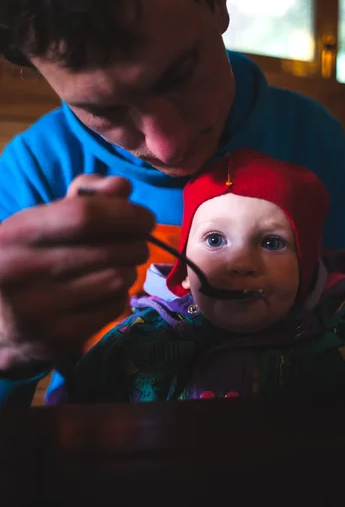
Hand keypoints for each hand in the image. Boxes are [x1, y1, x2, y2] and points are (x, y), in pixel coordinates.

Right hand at [0, 175, 153, 369]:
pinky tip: (105, 290)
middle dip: (137, 243)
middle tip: (137, 243)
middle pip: (110, 252)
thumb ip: (85, 197)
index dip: (127, 214)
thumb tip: (123, 186)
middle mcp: (22, 273)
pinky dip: (120, 295)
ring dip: (129, 269)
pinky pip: (114, 307)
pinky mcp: (57, 340)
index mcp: (16, 235)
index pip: (85, 217)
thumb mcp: (42, 221)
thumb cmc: (25, 258)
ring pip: (118, 280)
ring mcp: (38, 312)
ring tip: (118, 265)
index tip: (145, 218)